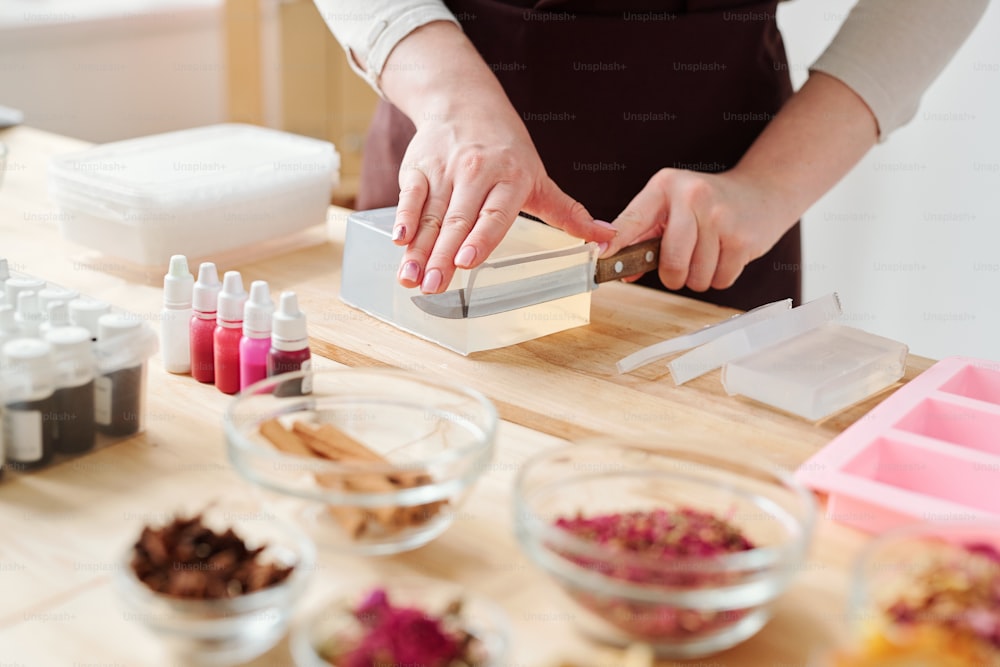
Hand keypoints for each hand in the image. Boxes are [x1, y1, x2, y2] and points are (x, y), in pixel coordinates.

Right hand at [378, 21, 614, 293]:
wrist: (464, 102)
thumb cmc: (506, 149)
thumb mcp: (539, 179)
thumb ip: (568, 214)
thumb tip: (606, 238)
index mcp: (509, 179)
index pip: (494, 214)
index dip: (480, 237)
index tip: (468, 261)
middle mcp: (475, 174)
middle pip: (457, 220)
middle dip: (442, 256)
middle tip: (433, 286)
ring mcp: (445, 170)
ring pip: (430, 215)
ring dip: (418, 250)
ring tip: (410, 278)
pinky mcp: (418, 167)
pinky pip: (409, 195)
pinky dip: (402, 217)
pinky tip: (398, 241)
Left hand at [603, 169, 793, 291]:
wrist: (762, 192)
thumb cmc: (708, 203)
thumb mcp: (671, 206)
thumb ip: (642, 235)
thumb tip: (618, 270)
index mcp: (665, 186)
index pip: (632, 219)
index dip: (615, 243)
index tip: (600, 257)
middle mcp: (692, 196)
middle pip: (671, 262)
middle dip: (673, 276)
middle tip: (681, 267)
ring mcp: (721, 217)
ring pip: (696, 277)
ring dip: (699, 277)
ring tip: (707, 254)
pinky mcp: (744, 238)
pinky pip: (721, 280)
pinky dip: (720, 277)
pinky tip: (725, 255)